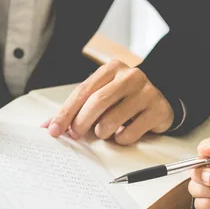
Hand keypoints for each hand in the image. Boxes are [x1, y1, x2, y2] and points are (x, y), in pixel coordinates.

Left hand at [44, 60, 173, 144]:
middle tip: (75, 134)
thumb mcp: (101, 96)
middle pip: (97, 102)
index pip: (83, 91)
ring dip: (102, 133)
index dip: (66, 112)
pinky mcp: (158, 109)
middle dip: (81, 123)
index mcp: (111, 69)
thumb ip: (76, 109)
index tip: (54, 130)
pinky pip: (130, 133)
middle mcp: (130, 76)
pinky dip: (121, 139)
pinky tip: (123, 133)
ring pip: (112, 120)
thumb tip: (48, 126)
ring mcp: (146, 92)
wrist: (162, 100)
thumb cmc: (124, 99)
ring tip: (105, 131)